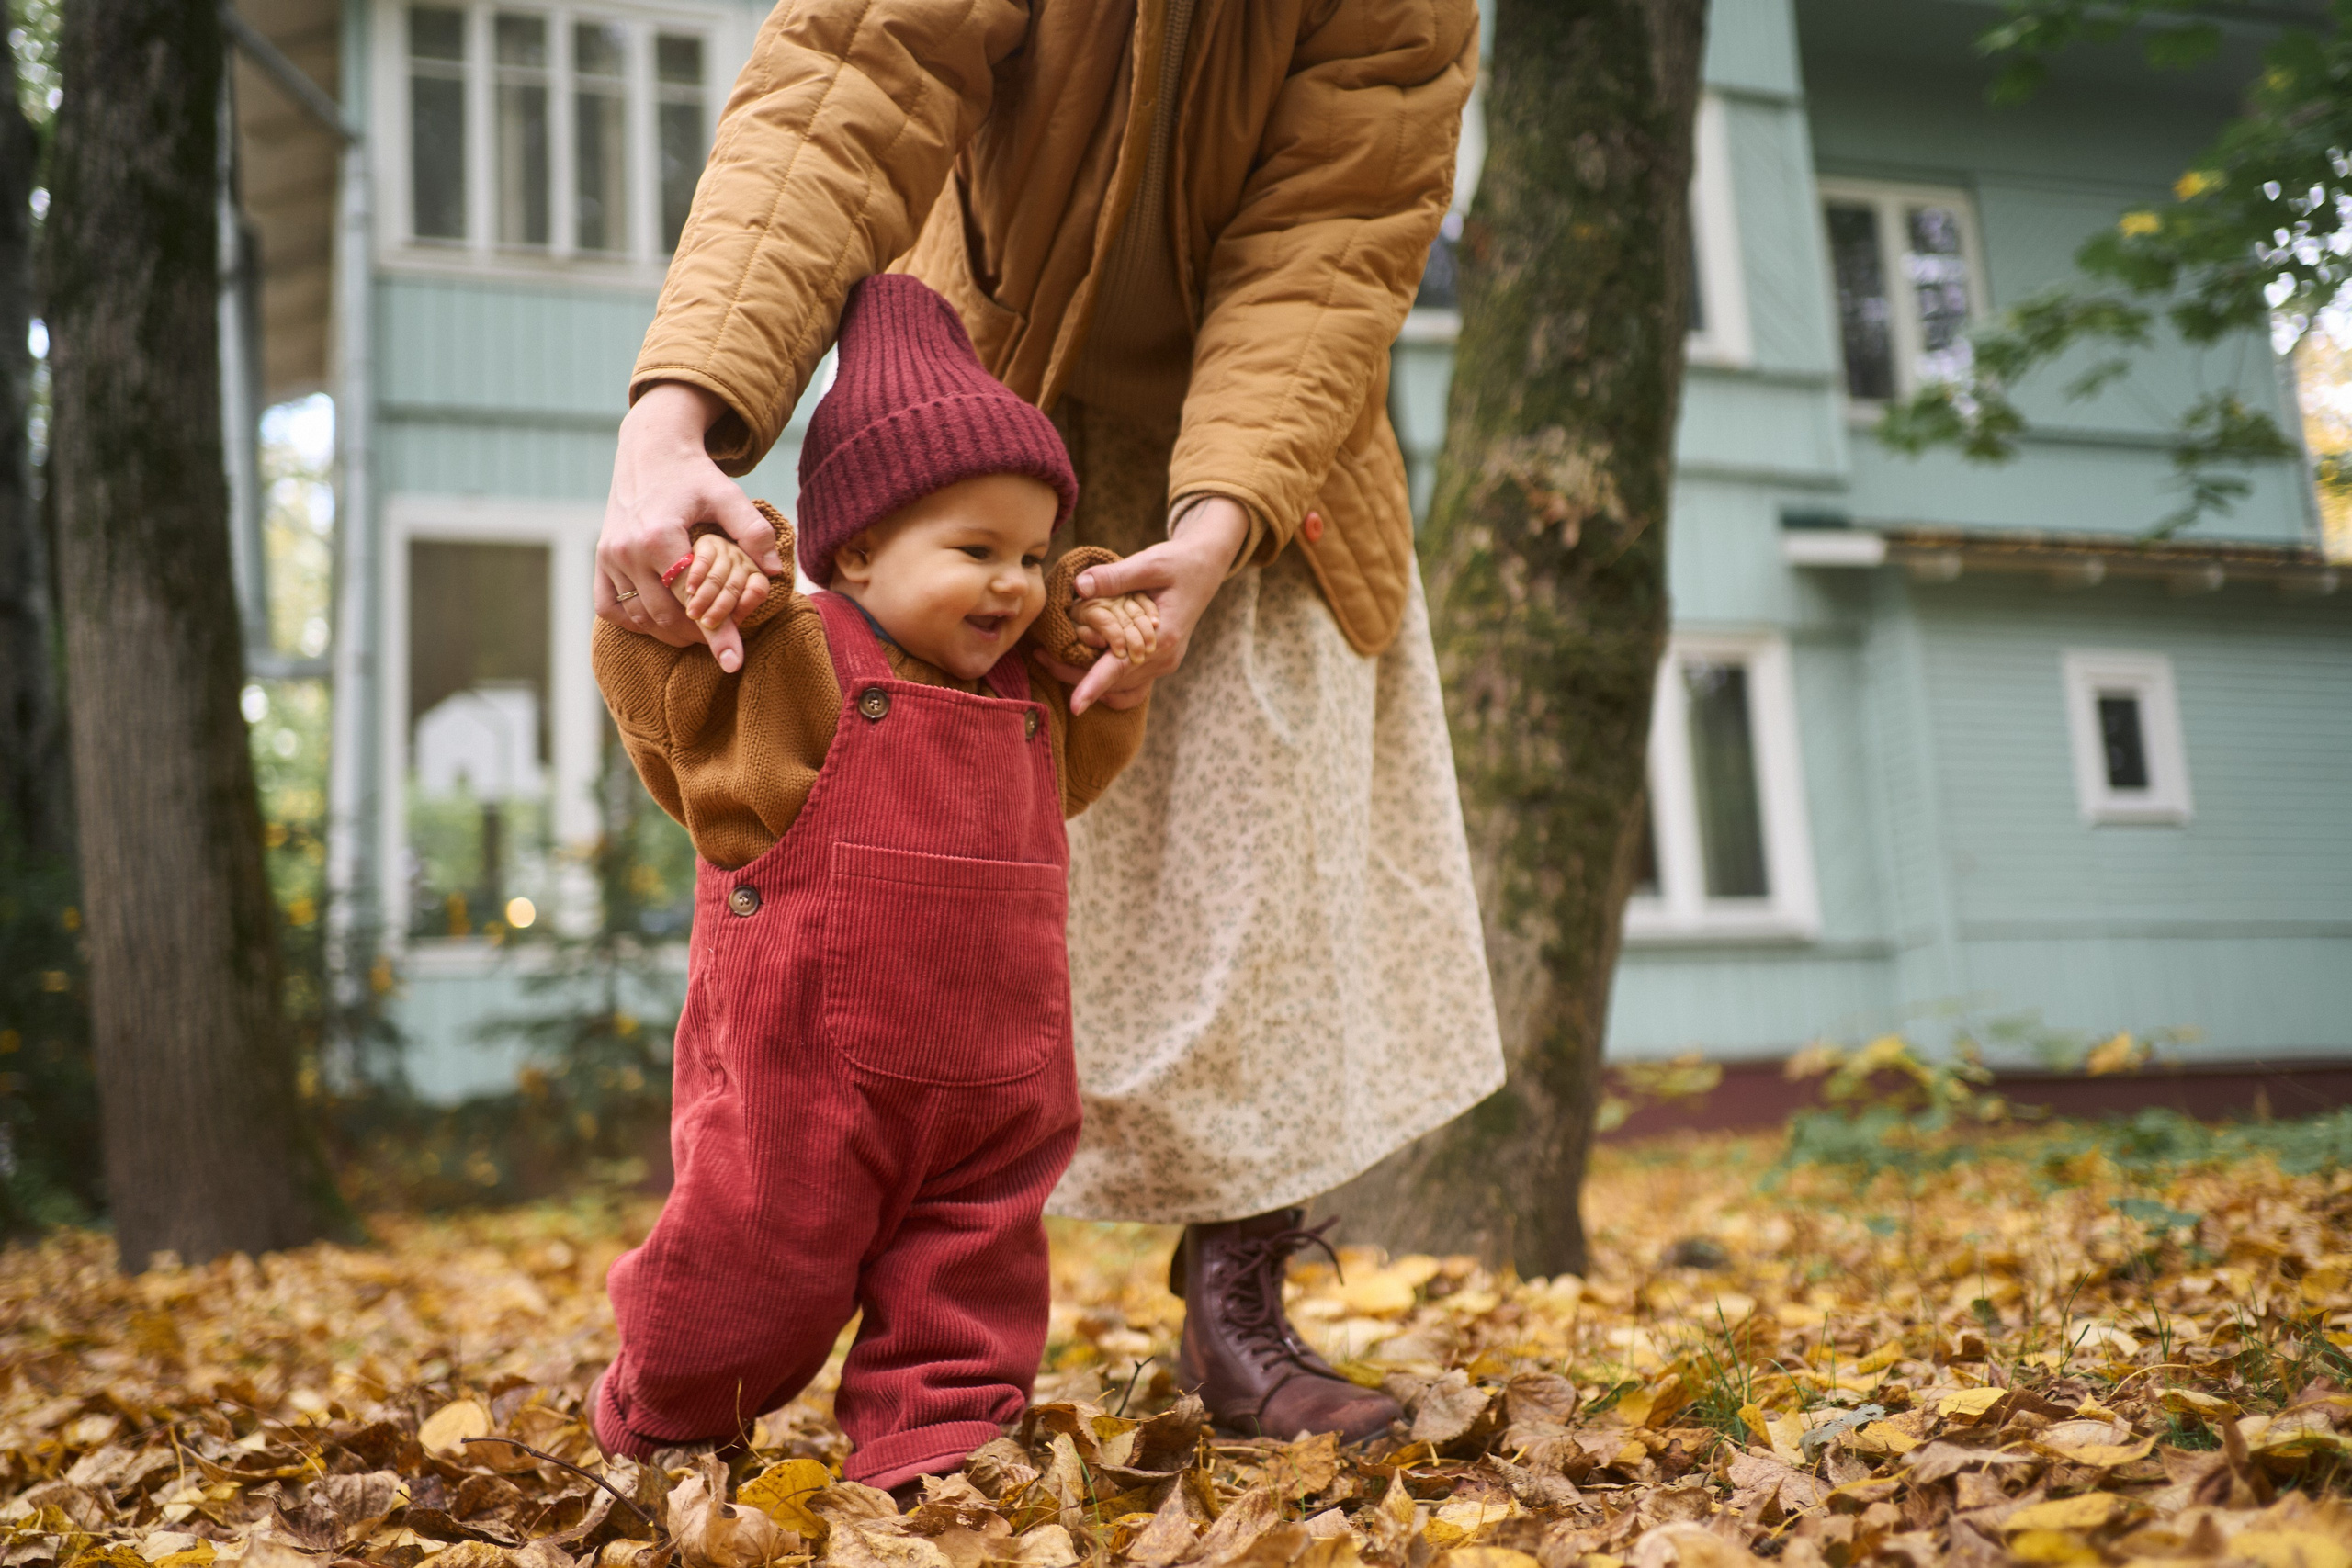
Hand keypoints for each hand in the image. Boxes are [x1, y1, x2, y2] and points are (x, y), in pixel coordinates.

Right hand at [598, 381, 786, 669]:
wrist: (651, 450)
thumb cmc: (695, 475)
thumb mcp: (729, 495)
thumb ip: (754, 531)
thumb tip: (773, 573)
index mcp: (659, 535)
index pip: (692, 599)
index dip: (716, 631)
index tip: (734, 661)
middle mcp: (628, 549)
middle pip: (666, 616)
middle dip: (697, 634)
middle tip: (723, 637)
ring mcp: (609, 556)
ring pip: (640, 618)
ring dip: (670, 631)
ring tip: (700, 628)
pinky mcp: (600, 560)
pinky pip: (610, 607)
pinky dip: (635, 621)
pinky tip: (661, 619)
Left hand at [1060, 496, 1250, 713]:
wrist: (1205, 568)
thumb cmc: (1179, 563)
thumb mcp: (1149, 562)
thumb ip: (1115, 576)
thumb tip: (1079, 587)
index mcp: (1164, 637)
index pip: (1121, 668)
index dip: (1095, 686)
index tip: (1074, 706)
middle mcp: (1164, 658)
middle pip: (1113, 682)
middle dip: (1075, 675)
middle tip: (1039, 656)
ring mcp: (1164, 663)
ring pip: (1120, 687)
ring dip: (1087, 681)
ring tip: (1052, 660)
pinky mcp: (1160, 662)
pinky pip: (1131, 686)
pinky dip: (1107, 684)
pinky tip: (1084, 670)